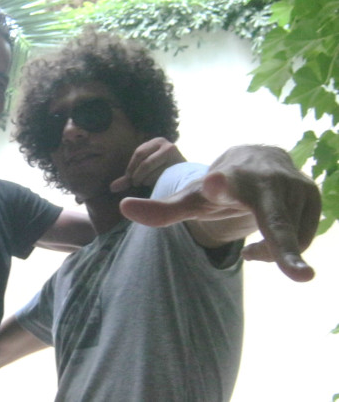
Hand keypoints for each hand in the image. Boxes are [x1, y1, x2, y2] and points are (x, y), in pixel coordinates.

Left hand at [110, 137, 185, 191]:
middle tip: (137, 183)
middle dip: (137, 174)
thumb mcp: (144, 174)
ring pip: (150, 167)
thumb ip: (129, 179)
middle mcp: (165, 143)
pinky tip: (159, 183)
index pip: (138, 153)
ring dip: (146, 179)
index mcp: (155, 142)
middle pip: (143, 160)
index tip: (130, 179)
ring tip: (148, 183)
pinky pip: (160, 173)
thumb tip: (112, 188)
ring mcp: (172, 150)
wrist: (188, 179)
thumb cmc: (164, 175)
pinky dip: (155, 180)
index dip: (132, 168)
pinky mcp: (178, 161)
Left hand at [119, 145, 320, 281]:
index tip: (214, 183)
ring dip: (272, 247)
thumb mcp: (191, 199)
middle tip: (301, 277)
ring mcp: (293, 186)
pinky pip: (301, 240)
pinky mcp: (313, 195)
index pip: (221, 186)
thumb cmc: (217, 186)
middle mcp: (263, 180)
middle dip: (283, 244)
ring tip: (255, 229)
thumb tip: (123, 206)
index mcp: (226, 181)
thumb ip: (162, 210)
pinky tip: (272, 234)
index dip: (219, 187)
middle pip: (274, 220)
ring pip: (287, 240)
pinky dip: (287, 246)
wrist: (258, 159)